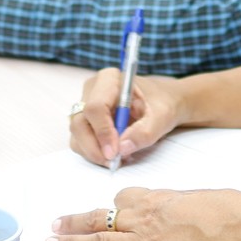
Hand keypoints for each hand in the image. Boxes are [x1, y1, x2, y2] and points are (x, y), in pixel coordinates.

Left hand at [46, 188, 240, 240]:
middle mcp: (144, 217)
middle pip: (100, 219)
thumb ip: (170, 205)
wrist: (238, 227)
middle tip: (53, 225)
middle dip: (73, 222)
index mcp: (154, 198)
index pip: (121, 199)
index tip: (101, 212)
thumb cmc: (224, 209)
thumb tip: (166, 213)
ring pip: (100, 240)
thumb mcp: (191, 197)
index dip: (111, 207)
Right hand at [69, 69, 186, 165]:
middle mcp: (92, 90)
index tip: (115, 151)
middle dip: (95, 147)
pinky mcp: (85, 121)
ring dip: (94, 152)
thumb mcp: (163, 116)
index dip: (103, 131)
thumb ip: (145, 132)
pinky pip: (80, 141)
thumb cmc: (162, 103)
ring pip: (77, 134)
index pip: (96, 106)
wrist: (162, 103)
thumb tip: (122, 148)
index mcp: (110, 79)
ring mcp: (85, 105)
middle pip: (80, 122)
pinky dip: (94, 153)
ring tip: (118, 159)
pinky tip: (114, 154)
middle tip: (114, 162)